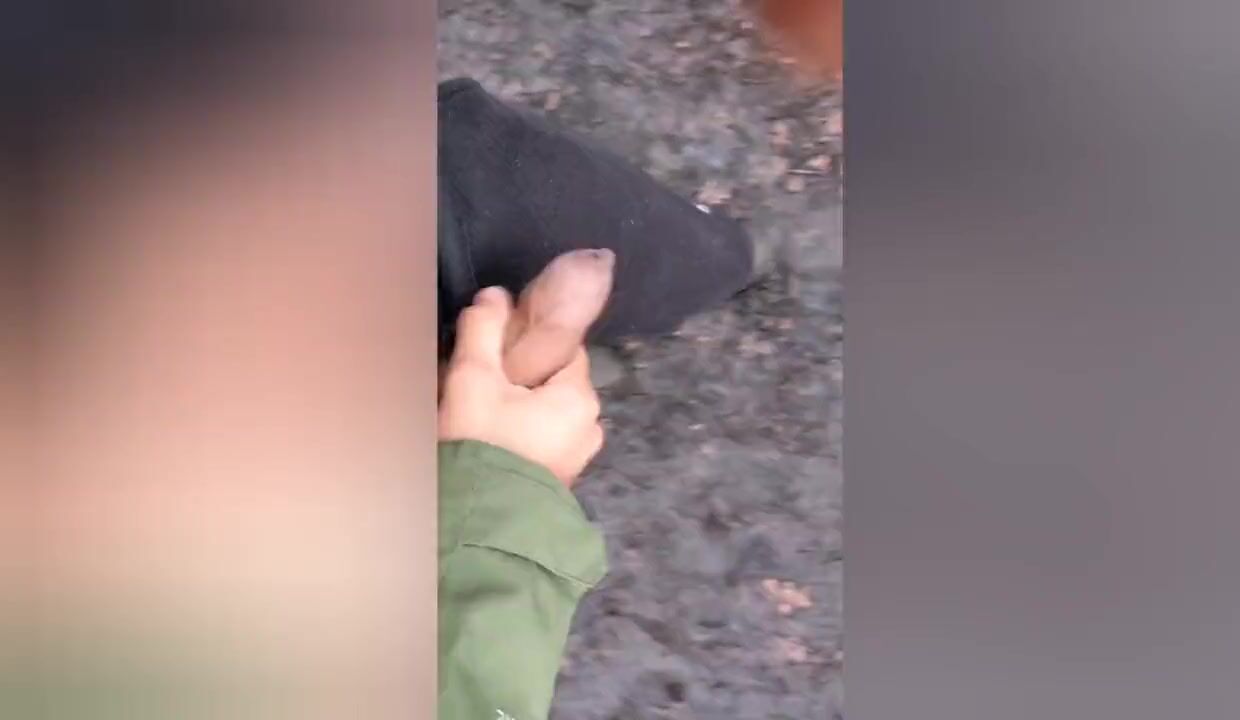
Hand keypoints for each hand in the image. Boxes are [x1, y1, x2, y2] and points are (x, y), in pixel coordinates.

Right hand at [438, 287, 604, 485]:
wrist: (479, 523)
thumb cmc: (481, 442)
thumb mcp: (472, 379)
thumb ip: (483, 331)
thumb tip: (494, 295)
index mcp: (580, 396)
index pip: (564, 348)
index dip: (531, 340)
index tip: (499, 347)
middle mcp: (590, 427)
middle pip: (555, 381)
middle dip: (522, 376)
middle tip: (483, 381)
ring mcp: (578, 458)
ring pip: (549, 413)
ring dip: (522, 407)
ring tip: (483, 413)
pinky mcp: (561, 481)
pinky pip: (545, 442)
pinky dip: (524, 434)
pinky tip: (494, 439)